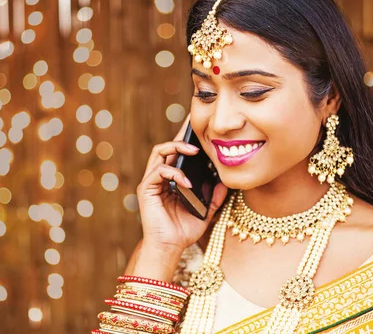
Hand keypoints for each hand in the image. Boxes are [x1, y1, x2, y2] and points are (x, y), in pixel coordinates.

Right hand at [136, 114, 228, 253]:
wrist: (169, 248)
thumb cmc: (183, 231)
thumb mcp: (206, 211)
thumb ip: (214, 197)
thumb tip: (225, 182)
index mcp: (171, 179)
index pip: (177, 152)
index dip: (186, 137)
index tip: (200, 125)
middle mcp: (159, 176)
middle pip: (167, 145)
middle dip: (181, 133)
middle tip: (195, 123)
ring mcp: (152, 181)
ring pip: (159, 151)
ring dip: (177, 147)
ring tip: (194, 150)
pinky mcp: (146, 189)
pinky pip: (159, 171)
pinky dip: (174, 173)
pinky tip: (187, 182)